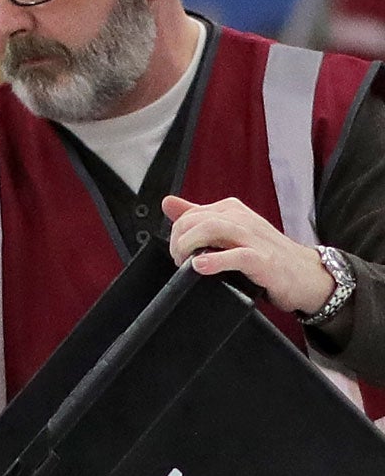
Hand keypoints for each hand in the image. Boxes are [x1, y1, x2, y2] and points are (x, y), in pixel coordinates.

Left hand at [162, 195, 336, 314]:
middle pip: (196, 220)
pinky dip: (215, 261)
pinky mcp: (263, 260)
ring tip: (185, 262)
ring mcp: (254, 238)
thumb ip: (197, 217)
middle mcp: (242, 219)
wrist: (307, 274)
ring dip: (190, 246)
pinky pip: (237, 256)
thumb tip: (168, 202)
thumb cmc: (266, 253)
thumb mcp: (229, 231)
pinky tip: (201, 266)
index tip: (176, 253)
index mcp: (232, 210)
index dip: (175, 234)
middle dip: (178, 241)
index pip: (190, 214)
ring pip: (213, 229)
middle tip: (178, 260)